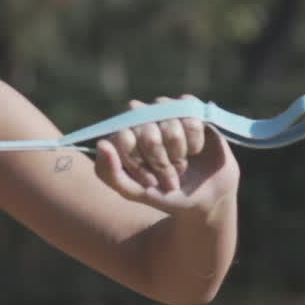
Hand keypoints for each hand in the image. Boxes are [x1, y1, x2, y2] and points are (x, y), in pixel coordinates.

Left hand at [94, 95, 239, 214]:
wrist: (202, 196)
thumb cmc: (162, 193)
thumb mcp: (132, 191)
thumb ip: (109, 173)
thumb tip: (102, 144)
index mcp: (121, 133)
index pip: (124, 139)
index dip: (139, 164)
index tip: (149, 181)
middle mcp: (139, 115)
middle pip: (149, 136)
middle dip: (162, 164)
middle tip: (168, 177)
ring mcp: (164, 109)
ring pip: (172, 130)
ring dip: (179, 156)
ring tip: (180, 165)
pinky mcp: (189, 108)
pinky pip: (192, 122)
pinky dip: (195, 144)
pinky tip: (194, 150)